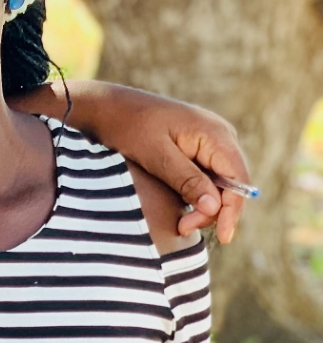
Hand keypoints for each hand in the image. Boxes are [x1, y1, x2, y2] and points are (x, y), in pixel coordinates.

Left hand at [58, 81, 253, 242]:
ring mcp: (208, 141)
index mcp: (215, 134)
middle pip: (230, 184)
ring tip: (179, 222)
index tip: (223, 237)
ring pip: (217, 183)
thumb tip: (215, 208)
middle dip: (212, 211)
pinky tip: (179, 207)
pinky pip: (204, 176)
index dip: (233, 210)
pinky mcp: (194, 147)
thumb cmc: (127, 126)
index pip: (238, 179)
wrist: (104, 106)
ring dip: (203, 205)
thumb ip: (186, 180)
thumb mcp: (155, 156)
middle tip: (183, 228)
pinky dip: (194, 194)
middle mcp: (219, 136)